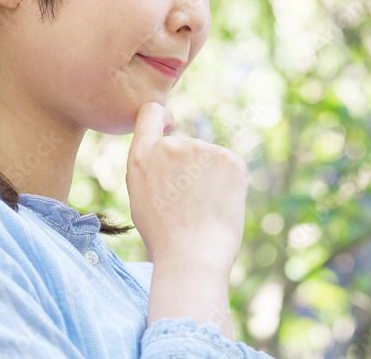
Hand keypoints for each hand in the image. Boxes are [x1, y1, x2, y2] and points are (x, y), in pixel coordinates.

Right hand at [125, 102, 247, 275]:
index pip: (151, 113)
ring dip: (208, 177)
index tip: (170, 126)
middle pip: (185, 146)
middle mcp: (171, 145)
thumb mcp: (141, 196)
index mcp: (142, 156)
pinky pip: (229, 165)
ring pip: (208, 159)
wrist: (191, 257)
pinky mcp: (229, 158)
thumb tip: (170, 151)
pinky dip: (228, 182)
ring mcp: (201, 149)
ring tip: (202, 209)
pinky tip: (219, 204)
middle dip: (189, 168)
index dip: (162, 118)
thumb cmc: (164, 237)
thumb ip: (152, 166)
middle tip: (187, 204)